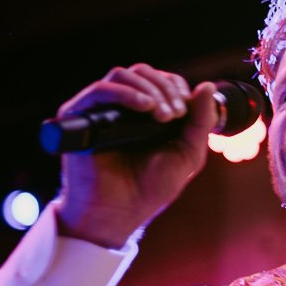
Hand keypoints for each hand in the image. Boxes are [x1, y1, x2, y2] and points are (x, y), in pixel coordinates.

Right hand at [56, 64, 220, 247]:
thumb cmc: (151, 188)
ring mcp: (99, 110)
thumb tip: (206, 85)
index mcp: (145, 112)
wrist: (121, 213)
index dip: (175, 86)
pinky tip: (145, 106)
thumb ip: (201, 121)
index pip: (160, 79)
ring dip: (149, 89)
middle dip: (165, 88)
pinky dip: (125, 93)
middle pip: (142, 73)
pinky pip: (99, 91)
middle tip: (175, 114)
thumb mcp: (188, 152)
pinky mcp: (79, 118)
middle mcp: (120, 107)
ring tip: (163, 115)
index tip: (185, 109)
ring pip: (122, 76)